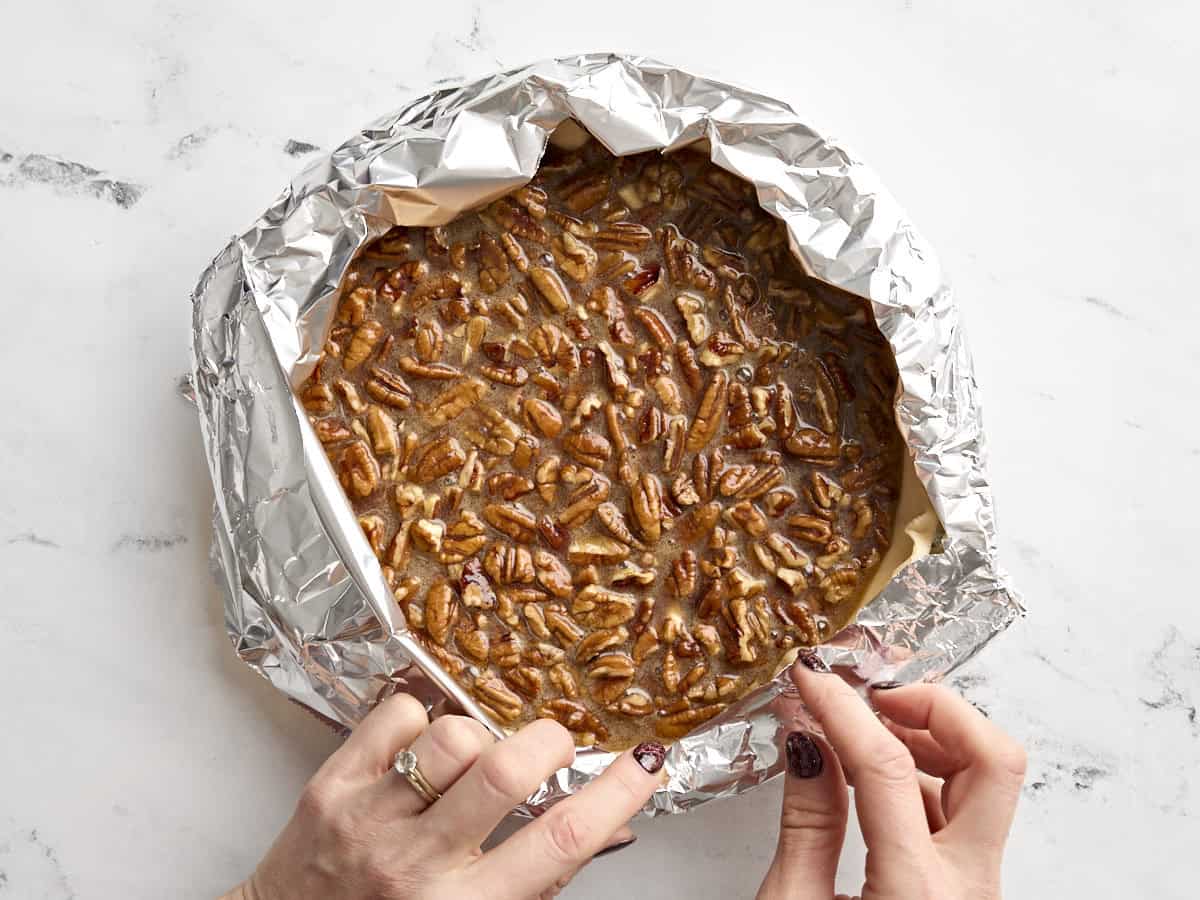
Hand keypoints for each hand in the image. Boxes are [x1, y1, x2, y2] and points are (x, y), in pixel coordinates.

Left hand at [222, 693, 665, 899]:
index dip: (612, 796)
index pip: (557, 843)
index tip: (645, 763)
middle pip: (503, 773)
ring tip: (473, 758)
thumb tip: (609, 826)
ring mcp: (370, 819)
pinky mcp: (333, 784)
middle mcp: (417, 863)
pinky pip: (395, 715)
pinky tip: (420, 746)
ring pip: (450, 737)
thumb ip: (539, 878)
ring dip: (478, 735)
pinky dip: (420, 716)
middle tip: (554, 744)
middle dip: (547, 742)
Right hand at [758, 656, 1025, 899]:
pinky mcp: (968, 888)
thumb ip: (807, 821)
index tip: (810, 677)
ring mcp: (977, 889)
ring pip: (989, 780)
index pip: (885, 766)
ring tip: (865, 728)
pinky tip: (873, 775)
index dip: (841, 708)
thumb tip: (808, 740)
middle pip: (994, 761)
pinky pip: (966, 810)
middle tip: (874, 697)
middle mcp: (967, 889)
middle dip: (937, 709)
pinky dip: (927, 774)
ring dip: (934, 737)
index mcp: (916, 896)